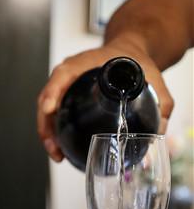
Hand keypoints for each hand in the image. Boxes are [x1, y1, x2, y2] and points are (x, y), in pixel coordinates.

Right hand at [37, 38, 174, 161]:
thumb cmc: (135, 60)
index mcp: (84, 63)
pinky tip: (60, 149)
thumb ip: (162, 102)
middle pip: (47, 97)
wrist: (128, 53)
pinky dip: (53, 131)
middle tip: (55, 147)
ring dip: (47, 133)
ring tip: (57, 155)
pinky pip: (54, 114)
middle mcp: (69, 75)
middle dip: (46, 124)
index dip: (53, 91)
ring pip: (47, 110)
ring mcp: (65, 86)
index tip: (49, 109)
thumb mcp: (152, 77)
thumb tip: (159, 132)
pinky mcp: (66, 98)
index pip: (62, 75)